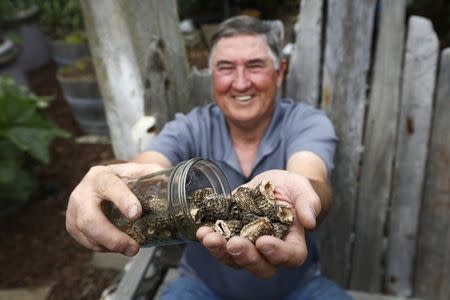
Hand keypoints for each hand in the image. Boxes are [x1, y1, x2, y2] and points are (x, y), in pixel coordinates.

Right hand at [66, 163, 163, 255]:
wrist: (107, 181)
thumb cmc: (127, 178)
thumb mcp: (140, 171)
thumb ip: (155, 174)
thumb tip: (174, 184)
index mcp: (101, 175)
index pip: (110, 186)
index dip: (122, 200)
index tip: (137, 213)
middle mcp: (83, 190)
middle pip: (90, 218)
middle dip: (111, 236)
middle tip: (133, 247)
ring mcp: (74, 208)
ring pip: (85, 233)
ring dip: (109, 245)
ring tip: (131, 249)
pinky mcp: (72, 223)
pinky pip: (84, 240)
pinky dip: (101, 247)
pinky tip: (116, 247)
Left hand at [197, 170, 320, 278]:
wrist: (270, 183)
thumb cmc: (291, 188)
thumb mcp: (301, 188)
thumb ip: (309, 202)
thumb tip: (310, 222)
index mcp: (292, 242)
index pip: (290, 256)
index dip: (277, 254)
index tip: (263, 242)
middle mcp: (268, 251)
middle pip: (260, 266)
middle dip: (245, 257)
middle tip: (233, 243)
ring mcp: (248, 245)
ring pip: (234, 260)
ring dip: (220, 251)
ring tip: (208, 237)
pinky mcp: (230, 236)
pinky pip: (219, 244)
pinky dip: (209, 239)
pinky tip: (202, 230)